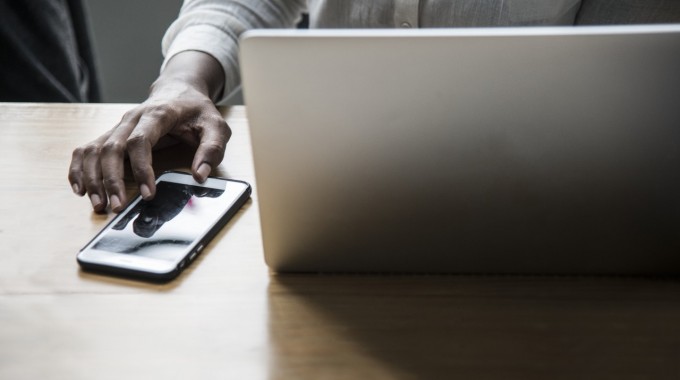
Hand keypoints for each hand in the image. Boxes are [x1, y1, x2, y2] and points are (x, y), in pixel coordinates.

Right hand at [68, 51, 228, 212]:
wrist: (179, 91)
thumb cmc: (197, 111)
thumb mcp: (216, 126)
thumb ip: (211, 149)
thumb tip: (200, 176)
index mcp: (158, 114)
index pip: (141, 141)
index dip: (142, 168)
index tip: (148, 194)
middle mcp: (131, 118)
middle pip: (112, 147)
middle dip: (111, 180)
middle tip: (117, 207)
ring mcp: (118, 126)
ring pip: (95, 149)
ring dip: (92, 178)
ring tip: (98, 204)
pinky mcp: (111, 134)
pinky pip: (87, 149)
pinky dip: (79, 168)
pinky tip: (80, 188)